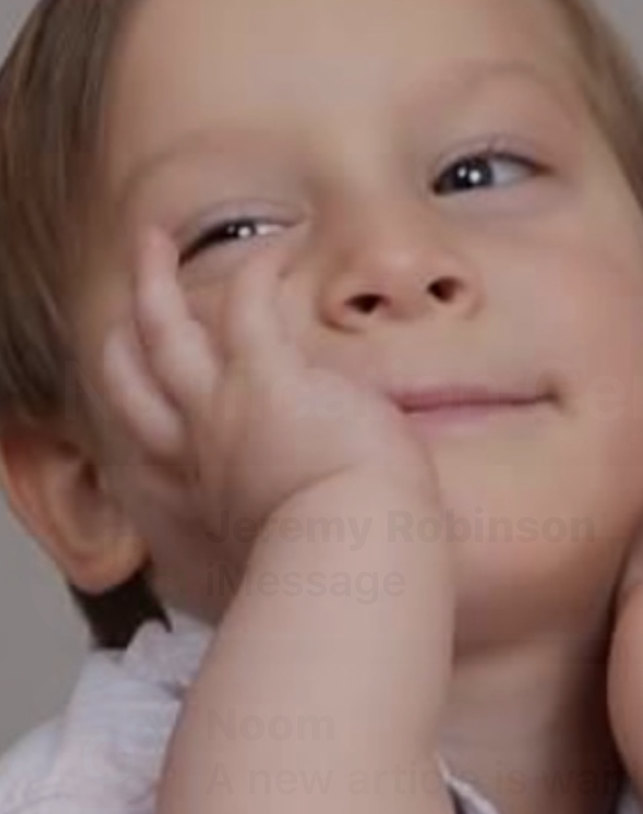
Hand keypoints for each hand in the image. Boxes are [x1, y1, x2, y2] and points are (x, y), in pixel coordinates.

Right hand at [99, 228, 438, 545]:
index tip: (161, 412)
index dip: (151, 425)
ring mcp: (223, 411)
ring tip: (151, 241)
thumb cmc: (345, 573)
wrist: (351, 559)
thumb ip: (299, 548)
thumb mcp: (301, 565)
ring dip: (153, 283)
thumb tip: (333, 564)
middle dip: (123, 350)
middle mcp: (203, 456)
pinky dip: (258, 265)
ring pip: (163, 334)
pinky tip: (279, 240)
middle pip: (134, 392)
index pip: (163, 457)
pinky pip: (247, 300)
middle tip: (119, 322)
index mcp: (213, 501)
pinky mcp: (266, 377)